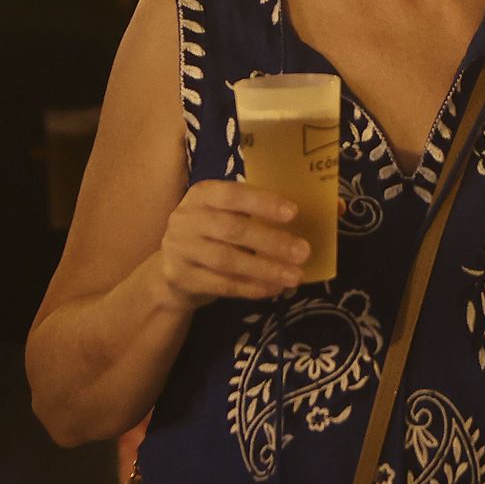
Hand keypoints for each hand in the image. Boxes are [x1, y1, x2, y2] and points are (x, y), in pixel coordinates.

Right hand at [156, 179, 308, 309]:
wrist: (172, 268)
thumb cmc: (210, 234)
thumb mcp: (223, 214)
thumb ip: (253, 212)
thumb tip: (312, 215)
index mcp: (201, 195)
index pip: (231, 194)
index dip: (262, 203)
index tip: (293, 213)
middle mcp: (186, 218)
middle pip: (231, 229)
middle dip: (270, 241)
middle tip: (303, 252)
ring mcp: (180, 248)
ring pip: (227, 260)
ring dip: (265, 269)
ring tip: (295, 276)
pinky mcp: (181, 277)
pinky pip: (221, 284)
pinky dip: (251, 288)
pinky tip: (273, 289)